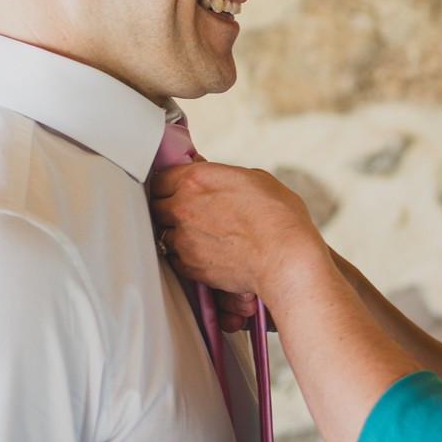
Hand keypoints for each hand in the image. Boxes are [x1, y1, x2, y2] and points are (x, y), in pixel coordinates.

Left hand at [148, 161, 332, 311]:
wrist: (285, 258)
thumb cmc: (279, 217)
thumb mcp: (255, 178)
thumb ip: (223, 176)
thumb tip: (211, 175)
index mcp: (196, 179)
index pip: (161, 178)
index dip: (170, 184)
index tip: (178, 189)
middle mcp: (183, 207)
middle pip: (156, 206)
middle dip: (169, 208)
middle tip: (189, 212)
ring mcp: (183, 239)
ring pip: (163, 234)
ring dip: (177, 233)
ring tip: (201, 235)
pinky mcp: (188, 266)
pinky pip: (175, 258)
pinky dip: (185, 256)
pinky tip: (206, 252)